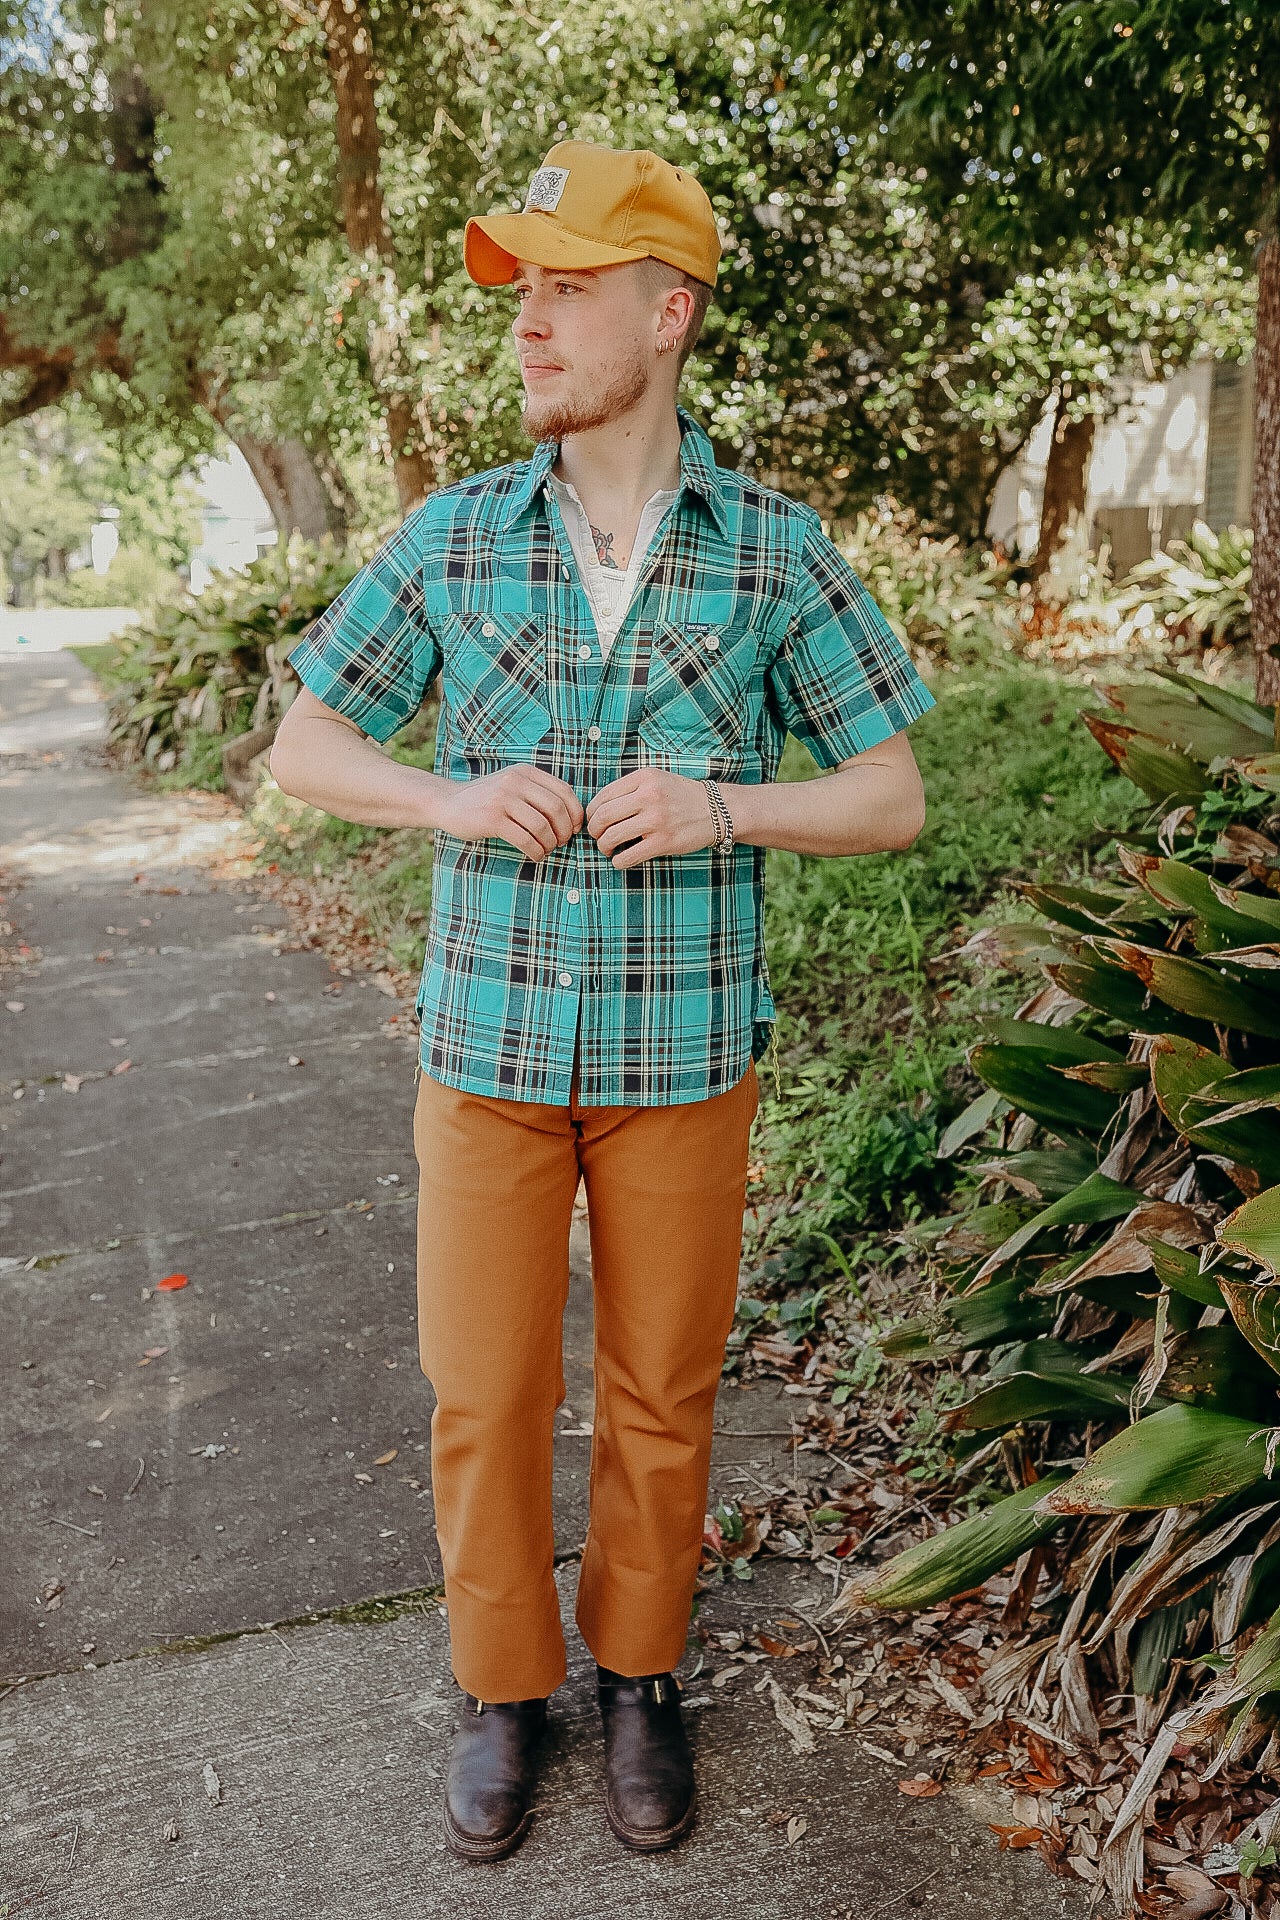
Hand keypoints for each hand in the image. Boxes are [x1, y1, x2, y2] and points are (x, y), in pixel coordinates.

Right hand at [435, 764, 583, 860]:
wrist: (449, 803)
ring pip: (542, 826)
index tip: (575, 829)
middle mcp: (515, 781)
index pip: (564, 791)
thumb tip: (573, 818)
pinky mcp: (492, 819)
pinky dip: (536, 851)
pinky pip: (525, 839)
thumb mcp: (513, 786)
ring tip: (546, 850)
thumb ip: (538, 794)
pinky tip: (535, 855)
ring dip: (550, 843)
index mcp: (525, 772)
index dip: (576, 813)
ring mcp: (502, 799)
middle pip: (556, 809)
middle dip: (564, 831)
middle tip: (561, 843)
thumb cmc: (487, 799)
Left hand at [585, 769, 718, 868]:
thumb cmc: (682, 796)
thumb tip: (598, 808)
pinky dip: (618, 861)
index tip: (594, 821)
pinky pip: (628, 856)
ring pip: (611, 837)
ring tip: (608, 848)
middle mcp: (649, 796)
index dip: (591, 812)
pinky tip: (621, 859)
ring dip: (603, 846)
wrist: (717, 810)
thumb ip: (630, 788)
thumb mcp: (656, 779)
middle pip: (603, 817)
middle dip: (594, 830)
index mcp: (644, 778)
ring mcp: (656, 820)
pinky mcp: (663, 842)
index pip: (603, 796)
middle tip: (597, 836)